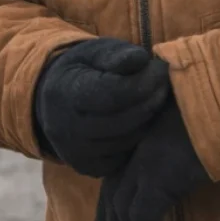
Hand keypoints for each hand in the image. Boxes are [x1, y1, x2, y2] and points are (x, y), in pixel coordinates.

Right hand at [33, 38, 170, 177]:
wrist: (55, 101)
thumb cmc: (83, 70)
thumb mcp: (95, 52)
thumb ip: (117, 55)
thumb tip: (142, 60)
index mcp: (65, 93)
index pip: (113, 93)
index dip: (143, 82)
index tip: (160, 69)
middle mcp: (66, 128)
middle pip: (124, 120)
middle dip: (151, 100)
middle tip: (164, 84)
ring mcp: (76, 153)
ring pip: (127, 140)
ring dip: (147, 120)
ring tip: (155, 99)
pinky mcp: (88, 168)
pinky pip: (124, 157)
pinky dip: (136, 139)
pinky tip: (140, 121)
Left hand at [94, 96, 210, 220]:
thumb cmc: (215, 114)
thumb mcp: (184, 126)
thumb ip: (171, 141)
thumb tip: (175, 166)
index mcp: (140, 134)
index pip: (114, 173)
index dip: (108, 201)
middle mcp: (137, 148)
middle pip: (112, 191)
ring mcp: (145, 163)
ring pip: (122, 208)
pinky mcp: (159, 179)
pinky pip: (142, 217)